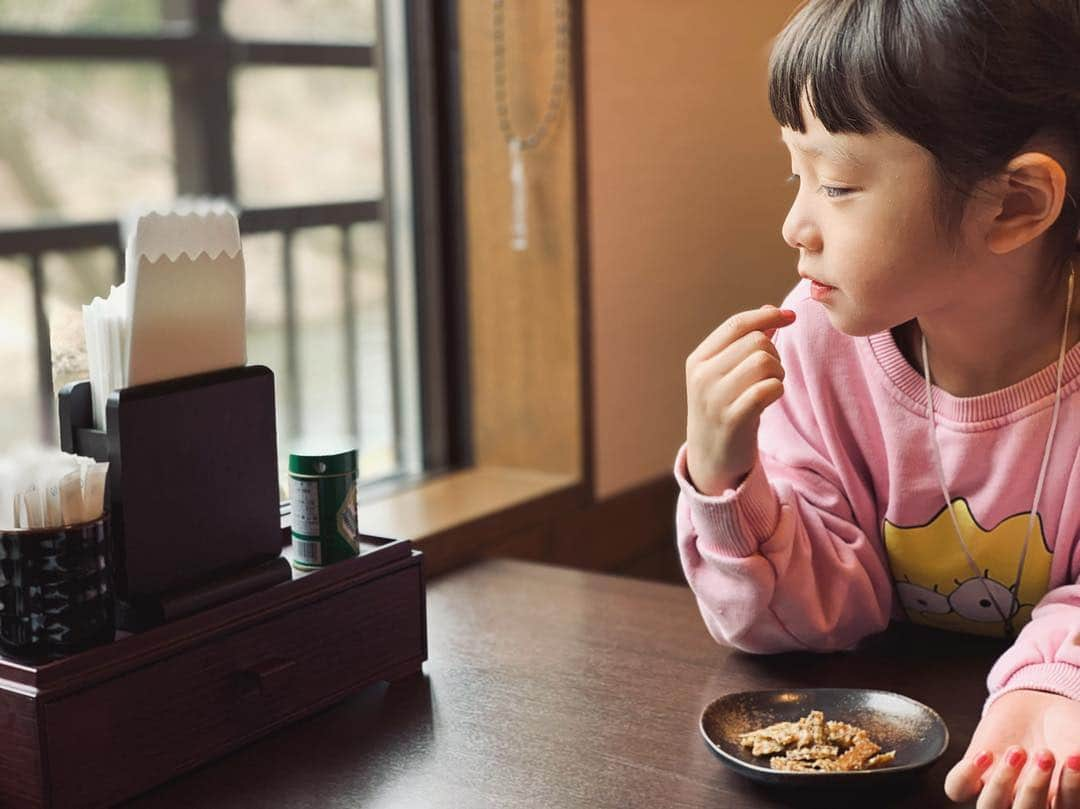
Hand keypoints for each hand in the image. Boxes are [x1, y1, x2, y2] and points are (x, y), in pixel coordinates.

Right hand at [685, 304, 796, 495]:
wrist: (711, 457)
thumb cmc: (725, 408)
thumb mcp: (726, 374)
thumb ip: (745, 343)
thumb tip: (771, 310)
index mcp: (698, 360)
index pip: (737, 324)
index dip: (767, 316)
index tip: (791, 316)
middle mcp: (702, 376)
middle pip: (756, 342)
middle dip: (774, 354)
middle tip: (771, 375)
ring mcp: (715, 398)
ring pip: (764, 362)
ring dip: (777, 373)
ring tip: (769, 388)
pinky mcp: (732, 420)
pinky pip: (768, 389)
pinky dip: (777, 390)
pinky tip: (770, 399)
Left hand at [944, 690, 1079, 807]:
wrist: (1040, 707)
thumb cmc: (1069, 731)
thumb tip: (1079, 762)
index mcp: (1058, 805)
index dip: (1070, 790)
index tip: (1074, 758)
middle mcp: (1027, 804)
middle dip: (1035, 786)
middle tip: (1045, 754)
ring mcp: (998, 790)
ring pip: (989, 807)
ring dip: (1002, 781)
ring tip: (1017, 751)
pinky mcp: (973, 771)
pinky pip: (957, 788)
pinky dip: (967, 774)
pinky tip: (986, 754)